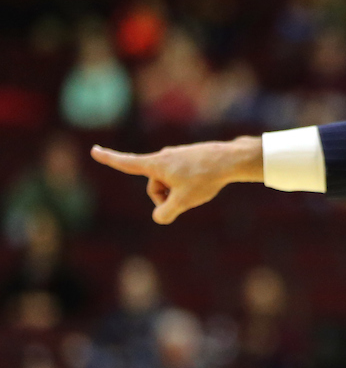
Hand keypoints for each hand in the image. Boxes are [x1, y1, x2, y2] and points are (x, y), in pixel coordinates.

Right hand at [91, 136, 263, 223]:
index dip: (109, 159)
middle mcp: (163, 157)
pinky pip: (182, 179)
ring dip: (179, 192)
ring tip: (199, 188)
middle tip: (185, 199)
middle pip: (155, 186)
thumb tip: (159, 217)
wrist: (230, 160)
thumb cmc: (205, 178)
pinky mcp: (189, 158)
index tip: (94, 150)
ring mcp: (177, 156)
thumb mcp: (183, 200)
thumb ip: (166, 212)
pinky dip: (190, 185)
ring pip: (170, 184)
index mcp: (156, 164)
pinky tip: (205, 182)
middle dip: (166, 198)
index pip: (127, 163)